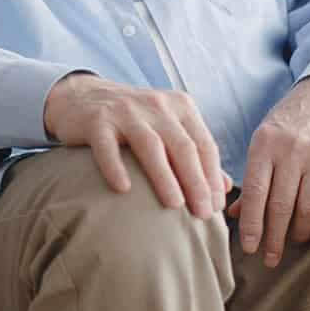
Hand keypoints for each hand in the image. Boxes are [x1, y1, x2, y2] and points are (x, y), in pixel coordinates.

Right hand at [43, 73, 228, 219]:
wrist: (83, 97)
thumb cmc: (134, 122)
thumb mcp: (168, 130)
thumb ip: (196, 154)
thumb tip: (225, 188)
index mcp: (180, 106)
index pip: (204, 144)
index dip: (212, 177)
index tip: (216, 208)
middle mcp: (156, 104)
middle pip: (183, 146)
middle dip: (196, 182)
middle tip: (203, 213)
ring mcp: (125, 110)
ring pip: (150, 145)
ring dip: (165, 177)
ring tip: (174, 205)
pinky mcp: (97, 120)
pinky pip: (107, 146)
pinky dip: (116, 167)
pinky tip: (123, 189)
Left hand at [225, 75, 309, 267]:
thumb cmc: (289, 122)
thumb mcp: (263, 139)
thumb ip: (250, 176)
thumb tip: (234, 215)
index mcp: (265, 143)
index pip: (254, 192)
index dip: (251, 224)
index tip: (249, 248)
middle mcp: (293, 150)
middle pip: (281, 207)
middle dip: (274, 239)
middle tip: (269, 259)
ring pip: (308, 210)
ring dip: (298, 234)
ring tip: (291, 243)